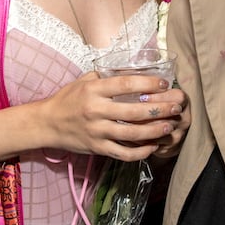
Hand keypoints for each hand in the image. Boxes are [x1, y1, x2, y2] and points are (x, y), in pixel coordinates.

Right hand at [38, 72, 184, 160]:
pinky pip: (123, 153)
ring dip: (155, 131)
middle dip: (159, 109)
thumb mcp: (85, 81)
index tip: (164, 82)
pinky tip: (153, 146)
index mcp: (94, 90)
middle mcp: (96, 111)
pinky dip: (140, 151)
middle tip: (177, 106)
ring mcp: (97, 132)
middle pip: (134, 111)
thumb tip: (135, 70)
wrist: (48, 123)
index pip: (126, 84)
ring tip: (170, 126)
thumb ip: (107, 76)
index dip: (148, 83)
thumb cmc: (69, 99)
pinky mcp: (97, 148)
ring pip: (132, 134)